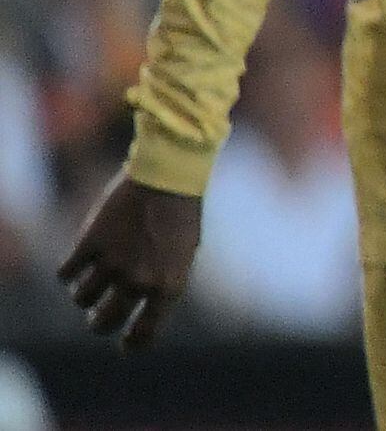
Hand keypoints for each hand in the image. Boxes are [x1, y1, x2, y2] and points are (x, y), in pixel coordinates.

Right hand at [58, 171, 201, 349]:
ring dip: (84, 293)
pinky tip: (77, 263)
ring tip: (92, 279)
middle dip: (99, 323)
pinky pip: (66, 274)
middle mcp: (138, 281)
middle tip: (97, 315)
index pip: (144, 333)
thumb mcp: (183, 254)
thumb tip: (140, 308)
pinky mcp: (89, 245)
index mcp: (168, 287)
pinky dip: (69, 272)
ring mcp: (112, 263)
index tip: (124, 345)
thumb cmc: (180, 214)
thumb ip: (162, 283)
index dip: (132, 343)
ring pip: (81, 299)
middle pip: (103, 323)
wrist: (168, 176)